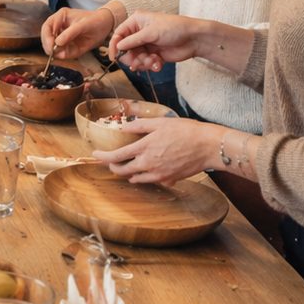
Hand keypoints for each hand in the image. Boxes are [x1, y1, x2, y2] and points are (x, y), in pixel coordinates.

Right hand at [42, 7, 113, 58]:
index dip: (47, 37)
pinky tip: (67, 54)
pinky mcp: (67, 45)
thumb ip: (70, 33)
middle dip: (49, 46)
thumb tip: (57, 43)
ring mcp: (62, 35)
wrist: (106, 26)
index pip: (47, 26)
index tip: (52, 46)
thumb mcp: (84, 25)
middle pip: (46, 37)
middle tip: (54, 53)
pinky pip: (61, 52)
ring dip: (56, 52)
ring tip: (63, 54)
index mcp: (61, 16)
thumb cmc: (96, 21)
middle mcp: (59, 25)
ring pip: (51, 46)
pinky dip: (63, 55)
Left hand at [92, 117, 216, 183]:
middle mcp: (148, 164)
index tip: (95, 155)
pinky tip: (146, 169)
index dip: (102, 157)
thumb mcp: (160, 122)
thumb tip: (123, 127)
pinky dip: (143, 177)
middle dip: (113, 167)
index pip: (115, 156)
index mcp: (143, 148)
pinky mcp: (168, 179)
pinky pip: (149, 181)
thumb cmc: (185, 131)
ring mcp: (158, 174)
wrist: (208, 146)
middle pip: (122, 171)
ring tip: (127, 165)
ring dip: (127, 173)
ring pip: (135, 178)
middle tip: (110, 161)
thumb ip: (139, 126)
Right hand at [109, 10, 208, 72]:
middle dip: (133, 57)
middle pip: (126, 49)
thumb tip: (117, 47)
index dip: (114, 46)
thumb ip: (132, 41)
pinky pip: (145, 63)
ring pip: (135, 58)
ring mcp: (147, 44)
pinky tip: (158, 63)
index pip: (119, 34)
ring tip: (154, 61)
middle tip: (140, 61)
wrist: (194, 39)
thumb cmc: (174, 28)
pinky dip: (150, 65)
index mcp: (136, 22)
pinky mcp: (154, 54)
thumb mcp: (150, 32)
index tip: (114, 57)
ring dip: (143, 62)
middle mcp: (139, 33)